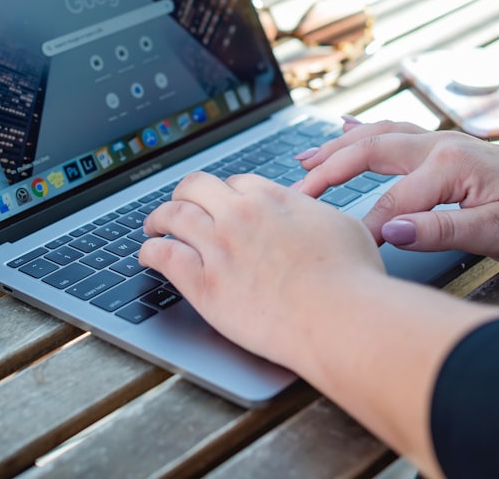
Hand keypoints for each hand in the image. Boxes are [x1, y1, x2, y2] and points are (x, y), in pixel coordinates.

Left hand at [140, 171, 382, 368]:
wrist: (339, 316)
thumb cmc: (352, 278)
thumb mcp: (343, 226)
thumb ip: (316, 214)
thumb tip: (310, 213)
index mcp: (272, 198)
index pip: (237, 183)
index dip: (227, 193)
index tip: (224, 204)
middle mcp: (239, 215)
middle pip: (195, 187)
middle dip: (185, 194)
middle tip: (180, 204)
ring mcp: (218, 247)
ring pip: (172, 215)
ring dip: (158, 217)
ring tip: (152, 226)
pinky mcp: (203, 283)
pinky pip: (163, 255)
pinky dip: (149, 251)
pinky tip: (147, 254)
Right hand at [294, 120, 498, 262]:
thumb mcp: (497, 233)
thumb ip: (440, 230)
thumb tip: (389, 230)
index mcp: (449, 167)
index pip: (390, 202)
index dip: (362, 228)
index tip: (340, 249)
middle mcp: (439, 145)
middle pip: (368, 152)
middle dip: (327, 170)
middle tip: (295, 191)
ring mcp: (440, 141)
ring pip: (376, 136)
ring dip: (337, 147)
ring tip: (304, 160)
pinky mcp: (442, 145)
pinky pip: (393, 131)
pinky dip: (363, 131)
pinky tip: (344, 130)